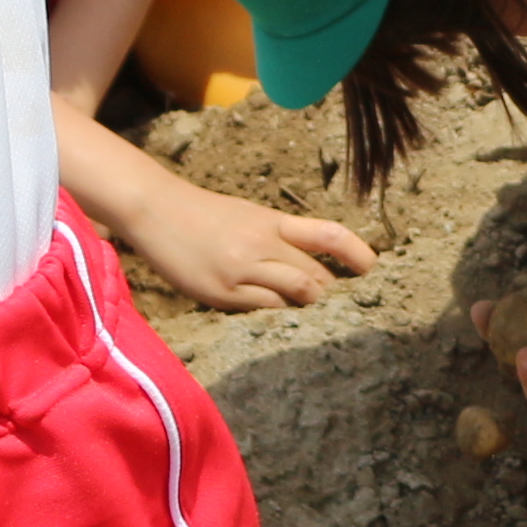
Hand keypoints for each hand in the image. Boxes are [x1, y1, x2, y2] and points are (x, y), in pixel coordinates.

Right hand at [119, 177, 372, 315]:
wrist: (155, 210)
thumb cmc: (203, 214)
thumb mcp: (247, 215)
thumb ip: (278, 237)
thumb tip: (311, 266)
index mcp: (271, 221)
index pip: (327, 235)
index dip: (357, 252)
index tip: (371, 269)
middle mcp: (262, 243)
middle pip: (316, 277)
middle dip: (329, 293)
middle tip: (332, 306)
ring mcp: (243, 269)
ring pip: (296, 294)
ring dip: (307, 307)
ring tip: (305, 313)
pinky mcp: (223, 292)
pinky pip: (265, 309)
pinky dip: (276, 314)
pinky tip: (274, 315)